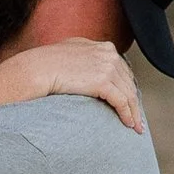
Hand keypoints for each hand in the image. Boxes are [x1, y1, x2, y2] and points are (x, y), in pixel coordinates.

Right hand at [0, 38, 146, 133]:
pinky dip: (127, 114)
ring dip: (134, 112)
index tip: (130, 102)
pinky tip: (128, 124)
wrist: (36, 69)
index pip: (122, 70)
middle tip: (137, 119)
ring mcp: (107, 66)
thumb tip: (85, 72)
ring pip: (128, 93)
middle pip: (128, 82)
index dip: (127, 87)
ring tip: (135, 127)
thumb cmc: (45, 66)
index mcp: (102, 46)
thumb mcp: (69, 54)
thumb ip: (83, 59)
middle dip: (134, 101)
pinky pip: (122, 101)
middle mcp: (108, 53)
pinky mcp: (103, 80)